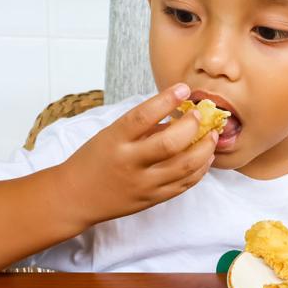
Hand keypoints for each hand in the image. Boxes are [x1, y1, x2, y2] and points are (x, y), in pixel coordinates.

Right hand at [58, 84, 216, 225]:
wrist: (76, 197)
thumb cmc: (94, 160)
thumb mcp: (110, 135)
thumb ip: (143, 127)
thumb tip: (179, 115)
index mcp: (114, 140)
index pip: (142, 116)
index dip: (166, 100)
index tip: (184, 88)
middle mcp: (129, 163)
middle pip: (170, 143)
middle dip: (192, 126)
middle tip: (200, 115)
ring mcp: (143, 184)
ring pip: (185, 166)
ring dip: (205, 148)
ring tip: (212, 135)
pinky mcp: (153, 199)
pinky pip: (184, 184)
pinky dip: (201, 169)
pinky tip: (206, 157)